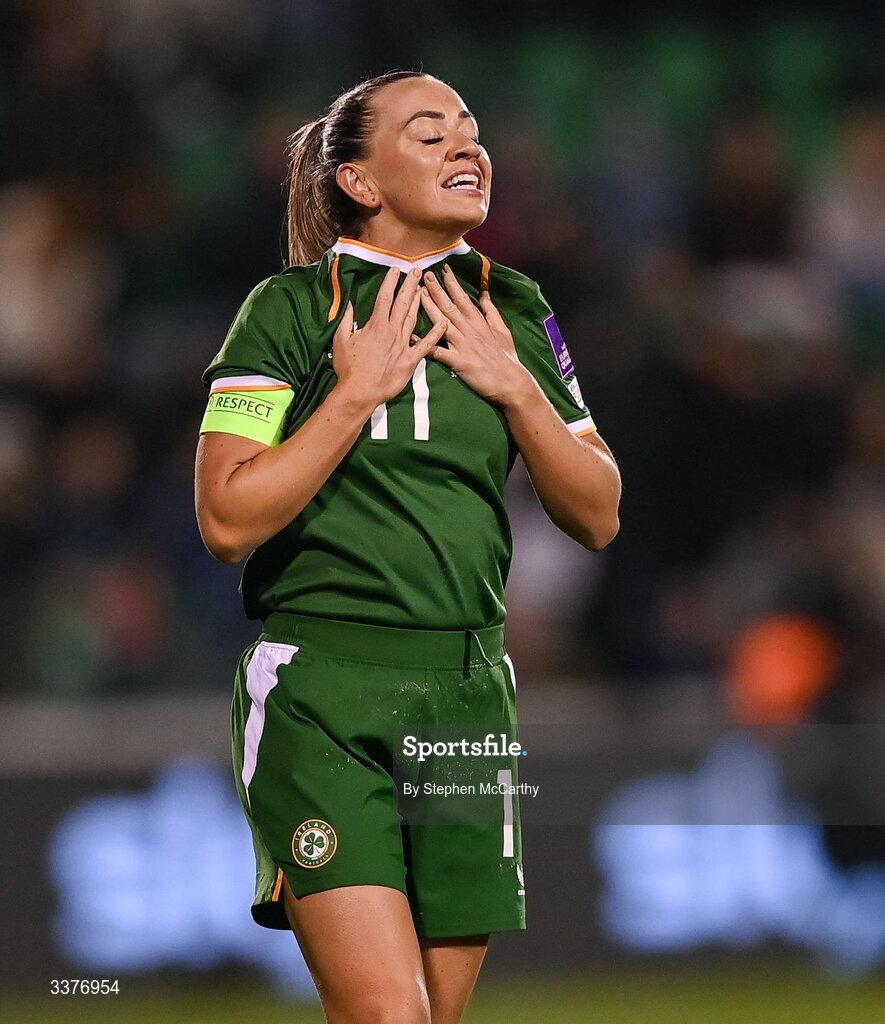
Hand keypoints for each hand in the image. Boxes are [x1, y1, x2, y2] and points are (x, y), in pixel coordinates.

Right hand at [333, 266, 447, 408]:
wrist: (360, 391)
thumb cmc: (348, 367)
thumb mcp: (341, 340)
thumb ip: (346, 320)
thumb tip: (348, 304)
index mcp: (375, 325)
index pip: (384, 297)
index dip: (390, 282)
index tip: (396, 269)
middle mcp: (392, 331)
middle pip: (402, 303)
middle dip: (409, 285)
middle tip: (417, 271)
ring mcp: (403, 345)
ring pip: (413, 318)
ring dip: (419, 302)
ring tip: (424, 288)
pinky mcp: (411, 360)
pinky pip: (426, 345)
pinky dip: (436, 333)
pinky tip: (443, 322)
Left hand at [420, 265, 533, 406]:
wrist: (510, 381)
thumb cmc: (506, 357)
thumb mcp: (502, 330)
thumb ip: (491, 311)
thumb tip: (485, 294)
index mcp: (478, 321)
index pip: (462, 298)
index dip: (452, 283)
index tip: (443, 269)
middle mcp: (469, 329)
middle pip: (449, 305)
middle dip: (436, 289)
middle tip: (424, 274)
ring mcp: (463, 345)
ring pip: (442, 322)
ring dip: (429, 308)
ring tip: (418, 294)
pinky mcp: (459, 361)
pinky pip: (439, 352)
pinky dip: (426, 344)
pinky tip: (413, 337)